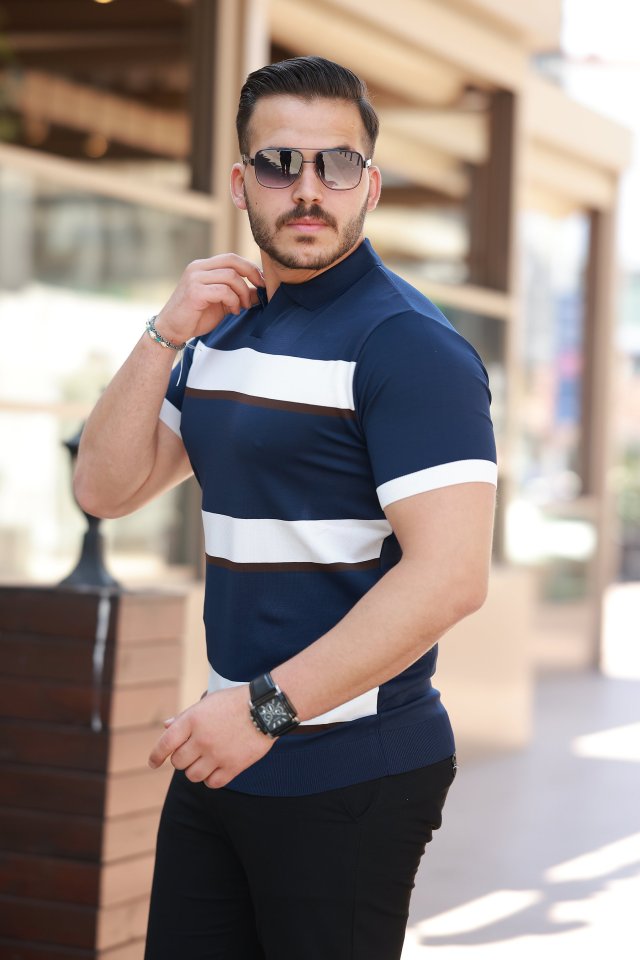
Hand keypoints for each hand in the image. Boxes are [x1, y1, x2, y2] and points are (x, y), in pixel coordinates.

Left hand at [148, 686, 273, 788]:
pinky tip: (215, 769)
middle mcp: (202, 738)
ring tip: (204, 761)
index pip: (165, 743)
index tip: (153, 763)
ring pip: (192, 775)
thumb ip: (185, 716)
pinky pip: (212, 783)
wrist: (265, 708)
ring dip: (195, 770)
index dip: (156, 756)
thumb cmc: (234, 702)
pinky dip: (210, 779)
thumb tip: (166, 726)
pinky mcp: (233, 766)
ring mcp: (217, 754)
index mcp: (192, 720)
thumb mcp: (207, 702)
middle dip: (181, 759)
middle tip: (192, 753)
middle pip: (178, 762)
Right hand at [154, 253, 264, 344]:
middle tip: (261, 289)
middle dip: (252, 274)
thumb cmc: (196, 316)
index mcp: (203, 267)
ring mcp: (195, 278)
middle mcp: (198, 268)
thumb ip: (238, 294)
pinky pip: (223, 291)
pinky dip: (234, 301)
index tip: (262, 282)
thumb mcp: (222, 303)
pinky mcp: (195, 292)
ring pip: (231, 276)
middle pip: (232, 261)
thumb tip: (261, 292)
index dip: (250, 267)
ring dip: (243, 293)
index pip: (231, 258)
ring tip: (242, 307)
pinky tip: (233, 311)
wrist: (172, 330)